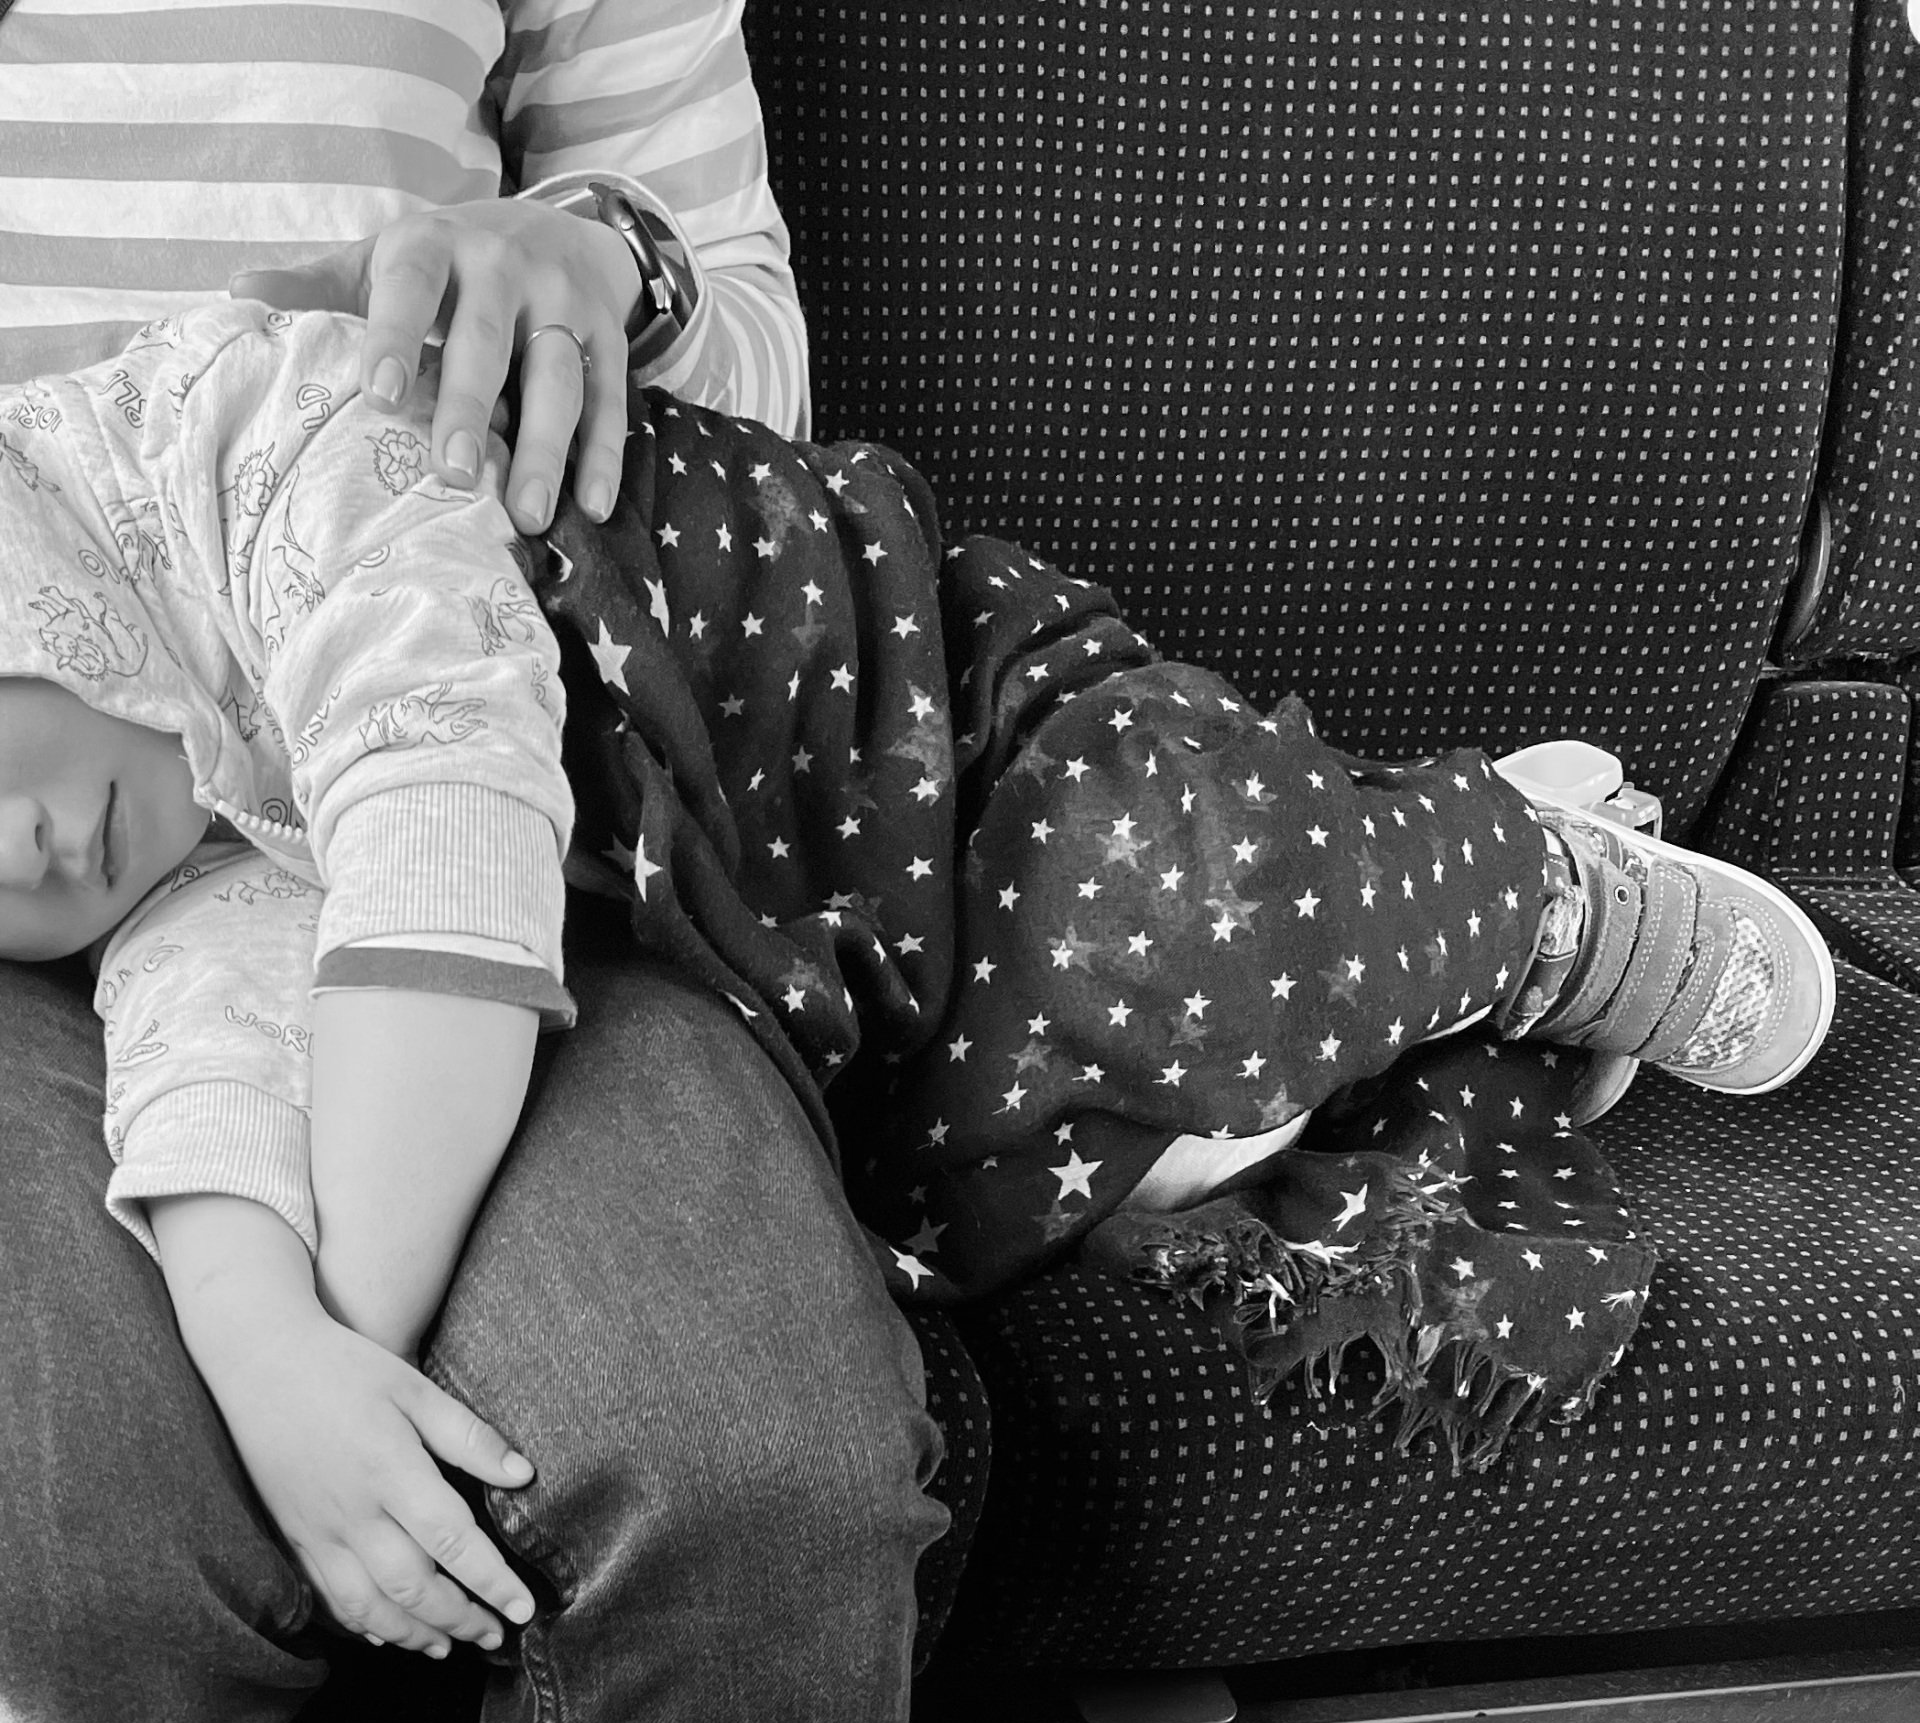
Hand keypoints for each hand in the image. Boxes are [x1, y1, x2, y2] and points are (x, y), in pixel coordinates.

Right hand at [207, 1301, 539, 1657]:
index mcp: (391, 1472)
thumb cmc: (346, 1368)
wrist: (259, 1363)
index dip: (492, 1582)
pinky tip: (384, 1630)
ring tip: (447, 1646)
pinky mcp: (290, 1536)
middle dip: (460, 1620)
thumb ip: (469, 1437)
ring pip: (367, 1605)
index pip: (453, 1543)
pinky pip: (324, 1598)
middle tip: (496, 1637)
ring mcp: (316, 1530)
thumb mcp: (416, 1389)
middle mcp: (353, 1512)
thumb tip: (524, 1475)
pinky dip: (359, 1623)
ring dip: (412, 1634)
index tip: (524, 1609)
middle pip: (413, 1587)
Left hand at [230, 198, 641, 532]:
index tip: (379, 396)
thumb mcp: (382, 261)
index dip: (397, 337)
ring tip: (528, 512)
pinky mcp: (609, 341)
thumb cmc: (446, 266)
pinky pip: (611, 402)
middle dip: (472, 407)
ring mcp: (564, 304)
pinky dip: (604, 457)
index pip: (412, 287)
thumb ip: (318, 286)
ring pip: (558, 379)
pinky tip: (591, 506)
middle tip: (454, 471)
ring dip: (545, 448)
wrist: (557, 229)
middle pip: (488, 342)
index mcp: (435, 245)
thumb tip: (237, 297)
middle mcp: (505, 267)